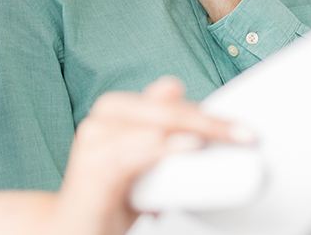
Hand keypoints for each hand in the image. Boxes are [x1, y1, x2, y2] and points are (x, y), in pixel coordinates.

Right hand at [51, 77, 251, 234]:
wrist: (65, 231)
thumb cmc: (106, 198)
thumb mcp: (142, 164)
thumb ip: (159, 133)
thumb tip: (177, 89)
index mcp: (117, 111)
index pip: (169, 100)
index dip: (207, 111)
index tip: (244, 130)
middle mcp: (104, 117)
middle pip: (165, 109)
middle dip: (209, 121)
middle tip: (245, 135)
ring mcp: (95, 138)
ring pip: (156, 123)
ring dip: (195, 127)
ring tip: (228, 137)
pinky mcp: (92, 165)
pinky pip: (137, 150)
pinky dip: (166, 146)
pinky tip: (191, 146)